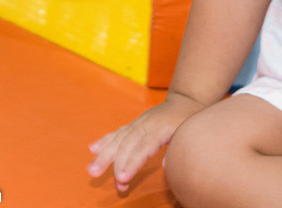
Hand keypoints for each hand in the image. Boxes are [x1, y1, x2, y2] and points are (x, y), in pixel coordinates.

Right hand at [87, 93, 204, 190]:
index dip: (131, 163)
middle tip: (109, 181)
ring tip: (92, 170)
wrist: (186, 99)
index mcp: (160, 128)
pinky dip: (105, 141)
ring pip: (118, 139)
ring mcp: (138, 123)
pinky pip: (118, 132)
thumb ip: (178, 148)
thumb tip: (168, 166)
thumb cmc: (190, 118)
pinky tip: (93, 149)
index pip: (143, 147)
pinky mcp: (134, 123)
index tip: (122, 178)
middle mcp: (145, 125)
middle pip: (126, 145)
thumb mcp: (189, 131)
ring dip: (104, 155)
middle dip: (115, 164)